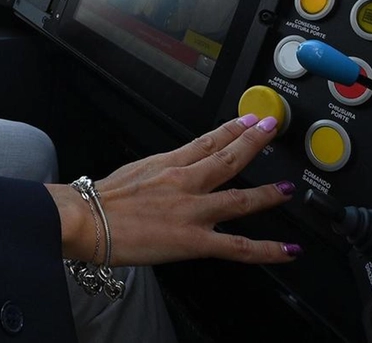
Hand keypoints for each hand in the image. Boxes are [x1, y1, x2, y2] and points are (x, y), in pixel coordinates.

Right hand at [49, 114, 298, 266]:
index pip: (206, 142)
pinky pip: (238, 247)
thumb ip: (152, 176)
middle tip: (273, 129)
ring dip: (268, 193)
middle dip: (254, 141)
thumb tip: (160, 179)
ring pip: (240, 199)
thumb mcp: (128, 174)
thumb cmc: (97, 201)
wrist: (84, 218)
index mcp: (166, 164)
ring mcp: (192, 210)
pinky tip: (286, 250)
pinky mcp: (193, 239)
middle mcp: (184, 182)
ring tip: (287, 189)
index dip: (231, 130)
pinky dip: (266, 250)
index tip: (248, 120)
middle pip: (228, 158)